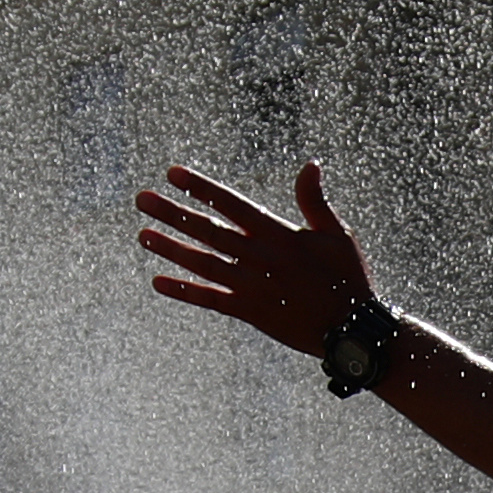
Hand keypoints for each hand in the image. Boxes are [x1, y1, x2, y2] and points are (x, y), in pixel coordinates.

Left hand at [137, 160, 372, 354]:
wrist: (351, 328)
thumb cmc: (348, 277)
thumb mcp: (337, 233)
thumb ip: (314, 200)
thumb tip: (310, 164)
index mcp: (278, 234)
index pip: (231, 203)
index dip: (200, 187)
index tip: (172, 174)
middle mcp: (259, 257)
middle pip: (207, 230)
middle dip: (173, 213)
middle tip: (142, 200)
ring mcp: (251, 285)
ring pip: (202, 263)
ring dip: (171, 248)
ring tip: (144, 235)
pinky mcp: (250, 311)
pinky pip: (210, 299)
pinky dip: (184, 291)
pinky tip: (158, 282)